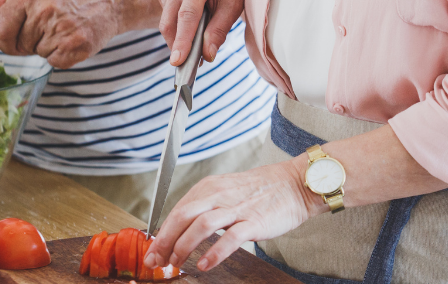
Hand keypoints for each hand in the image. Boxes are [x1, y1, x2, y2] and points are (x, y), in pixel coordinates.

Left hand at [0, 0, 127, 68]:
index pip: (0, 28)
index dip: (2, 37)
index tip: (9, 38)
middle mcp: (45, 11)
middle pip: (18, 45)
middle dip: (28, 40)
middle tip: (48, 26)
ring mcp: (61, 30)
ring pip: (37, 54)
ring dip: (47, 46)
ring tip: (64, 28)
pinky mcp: (76, 47)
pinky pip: (54, 62)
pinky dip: (61, 55)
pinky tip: (72, 38)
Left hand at [144, 157, 324, 271]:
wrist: (294, 183)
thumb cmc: (260, 191)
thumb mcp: (226, 192)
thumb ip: (205, 208)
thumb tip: (181, 231)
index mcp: (209, 188)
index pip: (177, 211)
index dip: (162, 233)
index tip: (153, 251)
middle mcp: (219, 195)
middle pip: (182, 216)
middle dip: (165, 241)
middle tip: (157, 261)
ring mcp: (237, 208)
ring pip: (201, 225)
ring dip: (184, 247)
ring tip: (176, 264)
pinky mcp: (254, 221)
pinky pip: (231, 238)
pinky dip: (214, 252)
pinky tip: (204, 265)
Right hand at [156, 0, 255, 65]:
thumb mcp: (234, 7)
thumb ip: (219, 31)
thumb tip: (206, 56)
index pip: (186, 17)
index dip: (182, 41)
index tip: (177, 62)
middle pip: (170, 22)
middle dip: (177, 46)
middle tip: (190, 65)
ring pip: (167, 21)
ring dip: (179, 36)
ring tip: (199, 39)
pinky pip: (166, 15)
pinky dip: (177, 25)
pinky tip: (194, 22)